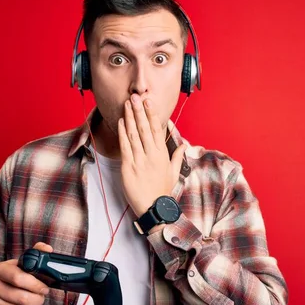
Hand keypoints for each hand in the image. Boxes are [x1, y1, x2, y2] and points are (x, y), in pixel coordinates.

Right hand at [0, 242, 52, 304]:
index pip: (18, 278)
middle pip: (22, 298)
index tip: (45, 288)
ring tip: (34, 302)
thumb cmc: (14, 276)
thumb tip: (48, 249)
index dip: (36, 285)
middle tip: (41, 296)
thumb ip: (37, 253)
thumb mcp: (22, 263)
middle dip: (38, 299)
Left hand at [118, 93, 186, 217]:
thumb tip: (184, 145)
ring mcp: (140, 160)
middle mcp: (152, 155)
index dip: (152, 115)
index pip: (158, 130)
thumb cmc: (163, 191)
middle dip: (139, 111)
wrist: (154, 208)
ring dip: (130, 118)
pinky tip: (121, 122)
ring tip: (127, 105)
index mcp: (162, 155)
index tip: (149, 102)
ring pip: (134, 135)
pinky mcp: (129, 167)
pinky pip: (125, 147)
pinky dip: (123, 134)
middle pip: (145, 128)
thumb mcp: (173, 173)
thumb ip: (178, 157)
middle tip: (135, 97)